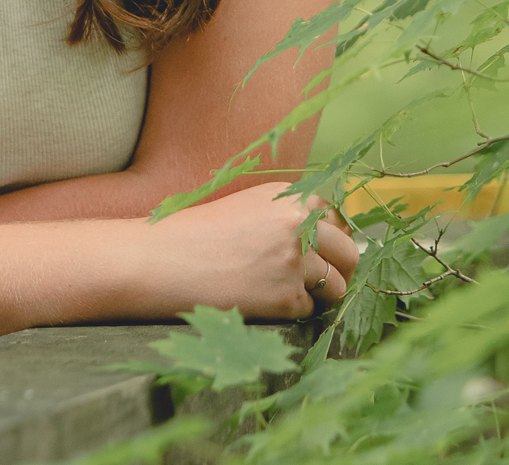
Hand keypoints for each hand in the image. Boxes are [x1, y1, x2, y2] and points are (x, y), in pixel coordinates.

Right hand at [146, 182, 359, 318]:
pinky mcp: (285, 298)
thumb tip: (328, 239)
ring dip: (322, 294)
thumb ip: (285, 217)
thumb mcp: (246, 208)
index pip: (335, 217)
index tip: (325, 251)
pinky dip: (293, 312)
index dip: (332, 238)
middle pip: (349, 251)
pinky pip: (309, 310)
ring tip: (290, 295)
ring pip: (337, 285)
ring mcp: (294, 261)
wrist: (160, 261)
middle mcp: (297, 223)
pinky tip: (264, 304)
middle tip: (325, 281)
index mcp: (288, 196)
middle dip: (342, 269)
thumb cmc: (194, 236)